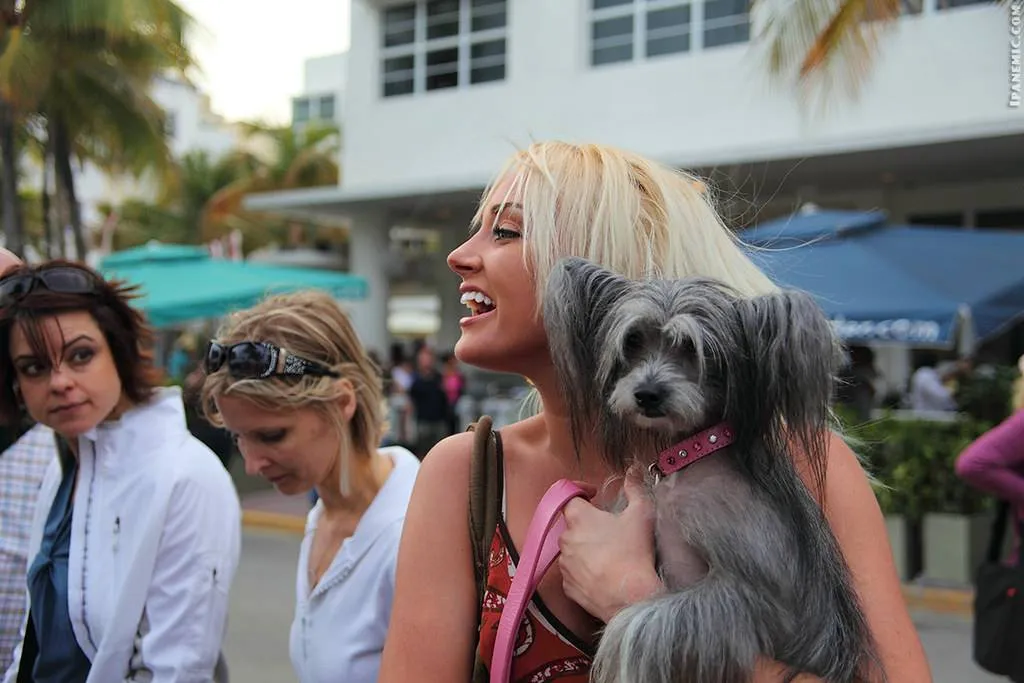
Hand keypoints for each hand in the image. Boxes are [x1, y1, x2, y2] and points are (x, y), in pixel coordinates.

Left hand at [558, 473, 662, 622]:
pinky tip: (603, 574)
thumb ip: (635, 487)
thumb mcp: (641, 514)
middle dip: (587, 524)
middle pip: (572, 524)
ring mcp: (564, 564)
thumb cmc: (634, 553)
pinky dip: (584, 571)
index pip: (568, 495)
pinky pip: (573, 573)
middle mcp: (565, 539)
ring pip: (571, 549)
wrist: (630, 598)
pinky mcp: (567, 587)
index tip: (594, 496)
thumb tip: (634, 469)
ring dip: (585, 548)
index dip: (581, 492)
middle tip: (610, 530)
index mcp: (578, 517)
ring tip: (608, 555)